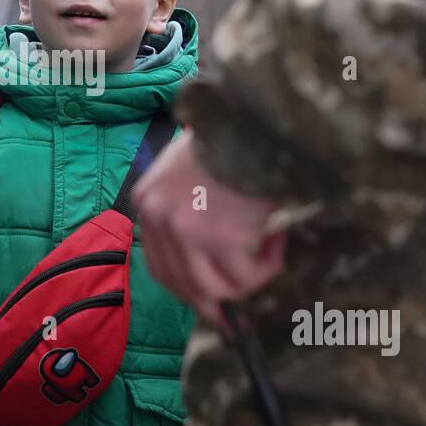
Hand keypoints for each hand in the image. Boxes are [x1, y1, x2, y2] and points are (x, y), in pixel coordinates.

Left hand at [134, 133, 286, 334]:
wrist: (256, 118)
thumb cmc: (232, 136)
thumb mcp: (189, 168)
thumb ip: (186, 208)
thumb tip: (209, 256)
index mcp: (147, 200)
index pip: (159, 266)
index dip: (186, 289)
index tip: (210, 303)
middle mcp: (159, 218)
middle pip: (183, 285)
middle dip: (216, 300)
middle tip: (240, 307)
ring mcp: (186, 231)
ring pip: (216, 289)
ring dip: (248, 281)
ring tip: (270, 252)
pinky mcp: (220, 238)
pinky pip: (247, 276)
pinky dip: (268, 265)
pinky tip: (278, 236)